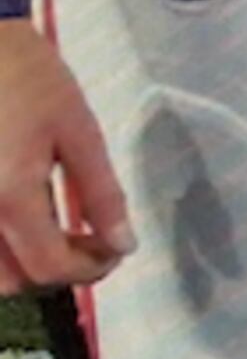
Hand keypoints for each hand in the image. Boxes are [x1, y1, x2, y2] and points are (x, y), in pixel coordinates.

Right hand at [0, 22, 130, 293]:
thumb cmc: (26, 76)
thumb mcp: (78, 130)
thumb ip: (101, 192)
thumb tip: (122, 242)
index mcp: (10, 196)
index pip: (51, 267)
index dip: (90, 270)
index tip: (113, 251)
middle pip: (14, 281)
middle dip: (56, 271)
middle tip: (88, 241)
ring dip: (23, 266)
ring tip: (55, 232)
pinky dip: (0, 248)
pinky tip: (22, 220)